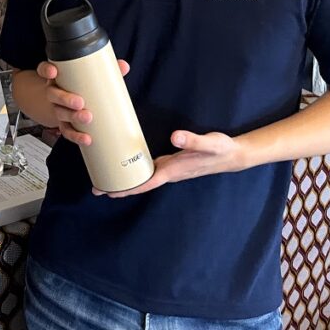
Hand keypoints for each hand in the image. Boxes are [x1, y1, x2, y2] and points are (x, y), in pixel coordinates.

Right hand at [36, 58, 130, 146]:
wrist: (71, 103)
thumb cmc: (80, 86)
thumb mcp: (90, 75)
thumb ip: (106, 69)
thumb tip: (123, 66)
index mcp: (58, 77)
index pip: (45, 70)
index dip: (46, 70)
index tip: (53, 71)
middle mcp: (54, 92)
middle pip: (53, 94)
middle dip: (65, 99)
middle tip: (79, 102)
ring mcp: (58, 109)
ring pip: (59, 113)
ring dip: (72, 117)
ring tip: (87, 118)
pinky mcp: (64, 124)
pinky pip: (67, 130)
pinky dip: (76, 135)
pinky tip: (86, 138)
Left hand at [93, 130, 243, 197]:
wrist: (232, 155)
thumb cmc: (220, 149)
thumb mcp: (209, 143)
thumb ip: (193, 140)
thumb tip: (175, 137)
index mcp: (173, 170)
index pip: (146, 183)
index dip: (127, 188)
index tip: (109, 192)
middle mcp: (169, 172)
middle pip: (140, 184)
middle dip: (119, 188)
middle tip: (96, 189)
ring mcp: (170, 169)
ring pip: (143, 178)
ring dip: (125, 181)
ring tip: (105, 180)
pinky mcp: (171, 163)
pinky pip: (149, 170)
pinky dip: (136, 171)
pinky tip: (126, 166)